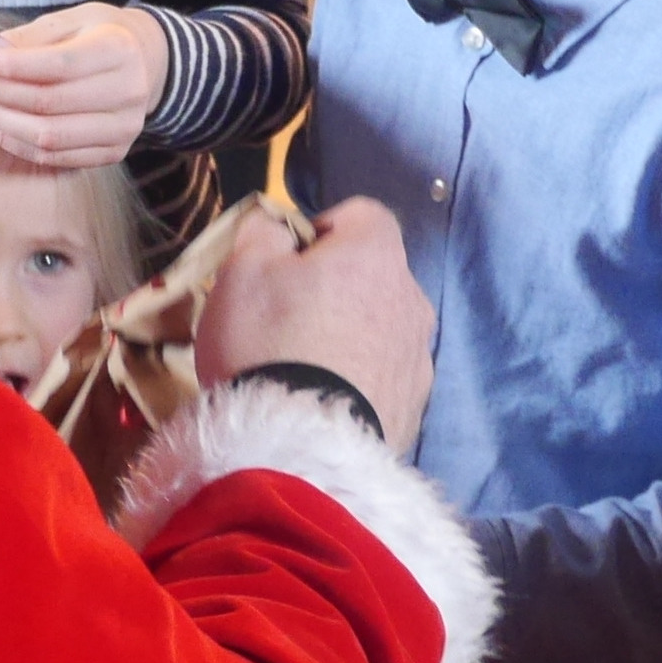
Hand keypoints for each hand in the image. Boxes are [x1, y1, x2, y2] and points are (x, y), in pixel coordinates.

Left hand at [0, 3, 171, 168]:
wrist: (148, 62)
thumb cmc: (101, 35)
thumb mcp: (71, 20)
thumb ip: (27, 39)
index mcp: (119, 50)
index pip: (55, 66)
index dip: (8, 67)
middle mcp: (127, 93)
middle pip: (46, 104)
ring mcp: (123, 129)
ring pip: (47, 137)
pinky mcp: (113, 153)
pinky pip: (53, 157)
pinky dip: (15, 143)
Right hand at [195, 198, 434, 447]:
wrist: (299, 448)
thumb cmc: (267, 342)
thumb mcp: (242, 270)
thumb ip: (263, 232)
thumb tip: (278, 227)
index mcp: (376, 254)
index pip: (361, 214)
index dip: (320, 229)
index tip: (286, 261)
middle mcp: (412, 299)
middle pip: (373, 275)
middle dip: (335, 288)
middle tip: (285, 318)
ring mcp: (419, 357)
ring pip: (381, 329)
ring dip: (350, 336)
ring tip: (303, 368)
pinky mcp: (414, 408)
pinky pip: (384, 379)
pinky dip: (359, 381)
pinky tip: (322, 403)